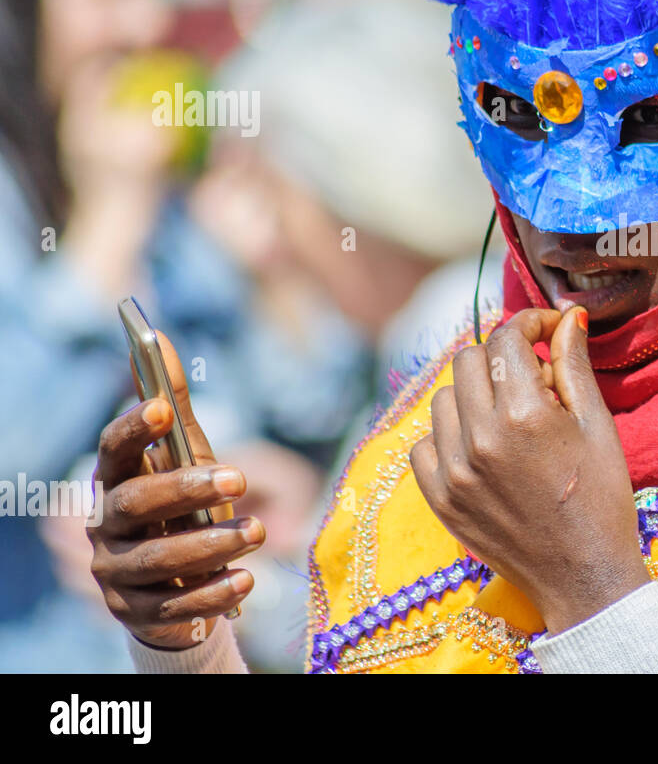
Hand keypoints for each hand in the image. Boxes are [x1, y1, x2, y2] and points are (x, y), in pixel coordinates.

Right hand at [88, 331, 262, 649]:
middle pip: (136, 505)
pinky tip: (246, 579)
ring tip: (258, 532)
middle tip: (240, 478)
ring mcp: (116, 573)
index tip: (165, 406)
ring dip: (210, 544)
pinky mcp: (135, 614)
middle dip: (187, 489)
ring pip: (156, 560)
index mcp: (115, 481)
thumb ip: (176, 404)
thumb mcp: (186, 455)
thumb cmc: (183, 503)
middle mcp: (105, 526)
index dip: (134, 428)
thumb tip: (161, 337)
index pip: (112, 451)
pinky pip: (172, 607)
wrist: (176, 580)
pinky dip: (212, 593)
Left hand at [410, 307, 648, 632]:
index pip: (507, 338)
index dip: (531, 323)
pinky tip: (484, 448)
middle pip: (471, 359)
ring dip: (476, 394)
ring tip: (509, 416)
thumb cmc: (602, 498)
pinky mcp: (440, 499)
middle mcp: (481, 440)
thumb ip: (574, 365)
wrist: (585, 577)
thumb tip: (567, 316)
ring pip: (445, 396)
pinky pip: (426, 442)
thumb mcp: (597, 425)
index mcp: (525, 416)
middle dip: (503, 357)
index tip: (548, 332)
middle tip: (533, 379)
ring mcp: (454, 472)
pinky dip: (451, 435)